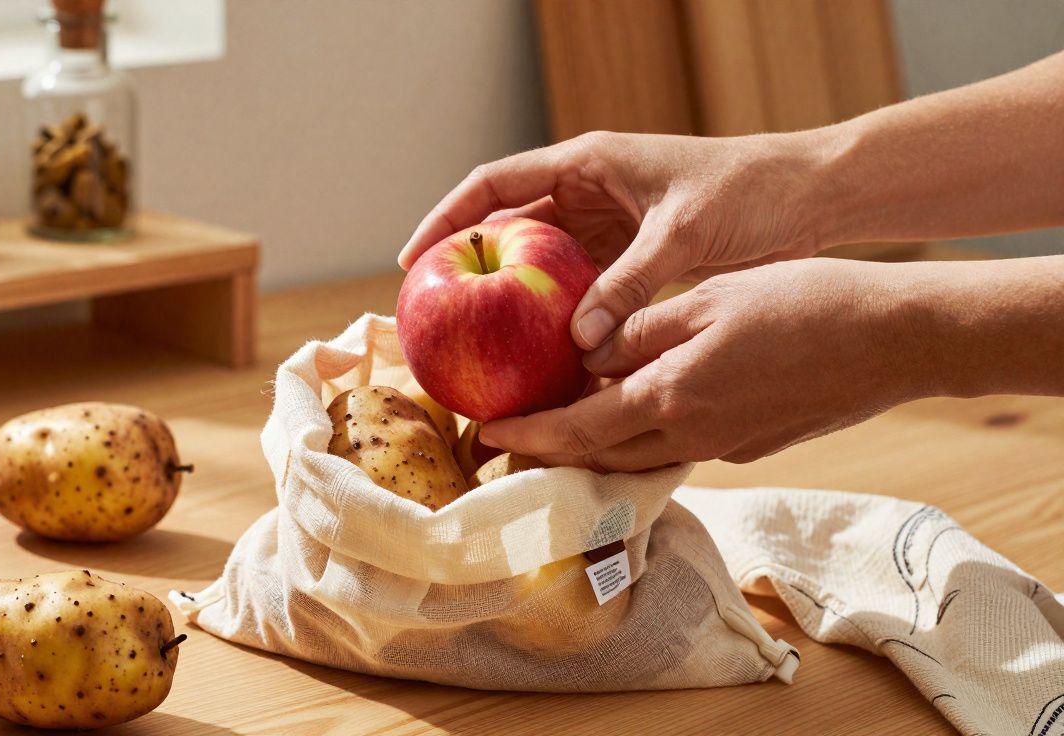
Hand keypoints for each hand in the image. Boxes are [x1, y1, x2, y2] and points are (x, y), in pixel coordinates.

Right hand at [398, 130, 831, 349]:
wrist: (809, 195)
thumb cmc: (749, 192)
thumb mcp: (683, 233)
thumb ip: (629, 284)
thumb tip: (577, 344)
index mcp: (587, 163)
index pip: (494, 184)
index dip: (447, 218)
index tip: (414, 259)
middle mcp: (588, 190)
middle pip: (508, 225)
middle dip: (472, 265)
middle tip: (438, 313)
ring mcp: (607, 223)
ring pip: (540, 262)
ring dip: (513, 296)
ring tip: (479, 342)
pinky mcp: (630, 253)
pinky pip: (578, 286)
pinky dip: (559, 315)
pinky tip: (542, 351)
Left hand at [478, 259, 928, 470]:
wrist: (894, 338)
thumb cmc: (803, 304)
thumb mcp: (705, 298)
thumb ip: (638, 330)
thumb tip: (588, 354)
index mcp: (669, 398)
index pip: (576, 432)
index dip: (527, 437)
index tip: (486, 435)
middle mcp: (690, 435)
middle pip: (601, 458)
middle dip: (550, 454)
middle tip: (508, 441)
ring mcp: (725, 445)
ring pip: (639, 456)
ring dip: (595, 448)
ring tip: (561, 425)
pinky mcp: (752, 442)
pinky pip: (678, 446)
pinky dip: (642, 435)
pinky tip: (635, 407)